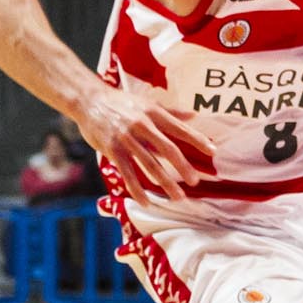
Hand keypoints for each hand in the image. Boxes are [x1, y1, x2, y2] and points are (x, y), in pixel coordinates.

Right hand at [77, 79, 215, 206]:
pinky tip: (146, 201)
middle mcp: (142, 126)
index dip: (197, 140)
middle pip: (167, 149)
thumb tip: (195, 115)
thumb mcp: (147, 103)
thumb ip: (171, 112)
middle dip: (183, 167)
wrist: (89, 100)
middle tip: (195, 182)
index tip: (213, 151)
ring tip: (178, 196)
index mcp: (153, 113)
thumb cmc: (121, 102)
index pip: (180, 128)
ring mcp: (127, 139)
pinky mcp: (113, 150)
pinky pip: (128, 174)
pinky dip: (137, 189)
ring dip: (165, 183)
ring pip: (150, 165)